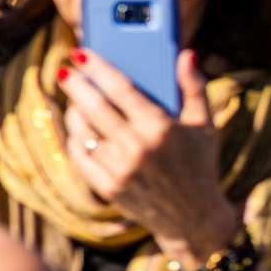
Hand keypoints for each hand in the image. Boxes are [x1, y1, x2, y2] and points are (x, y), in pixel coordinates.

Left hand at [61, 49, 240, 263]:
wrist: (193, 217)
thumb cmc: (200, 164)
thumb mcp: (205, 126)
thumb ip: (194, 88)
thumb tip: (186, 54)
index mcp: (161, 128)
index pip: (121, 89)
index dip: (99, 68)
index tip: (82, 53)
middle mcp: (137, 147)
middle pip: (94, 107)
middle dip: (76, 85)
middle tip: (65, 71)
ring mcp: (120, 169)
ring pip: (83, 130)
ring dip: (74, 110)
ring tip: (73, 98)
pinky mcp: (108, 187)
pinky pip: (80, 155)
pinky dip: (76, 138)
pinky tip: (78, 127)